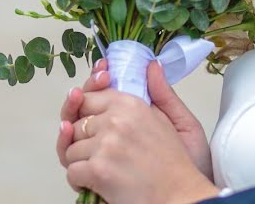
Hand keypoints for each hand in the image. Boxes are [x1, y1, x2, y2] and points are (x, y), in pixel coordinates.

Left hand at [64, 62, 218, 203]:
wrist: (183, 198)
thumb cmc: (178, 165)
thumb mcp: (176, 119)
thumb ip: (159, 92)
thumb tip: (151, 65)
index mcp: (131, 103)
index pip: (88, 97)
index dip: (84, 111)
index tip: (91, 124)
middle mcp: (116, 119)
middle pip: (76, 123)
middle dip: (83, 140)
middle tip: (101, 154)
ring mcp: (105, 144)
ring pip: (70, 149)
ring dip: (82, 164)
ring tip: (104, 169)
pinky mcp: (99, 170)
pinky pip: (72, 172)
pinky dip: (81, 182)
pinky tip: (97, 184)